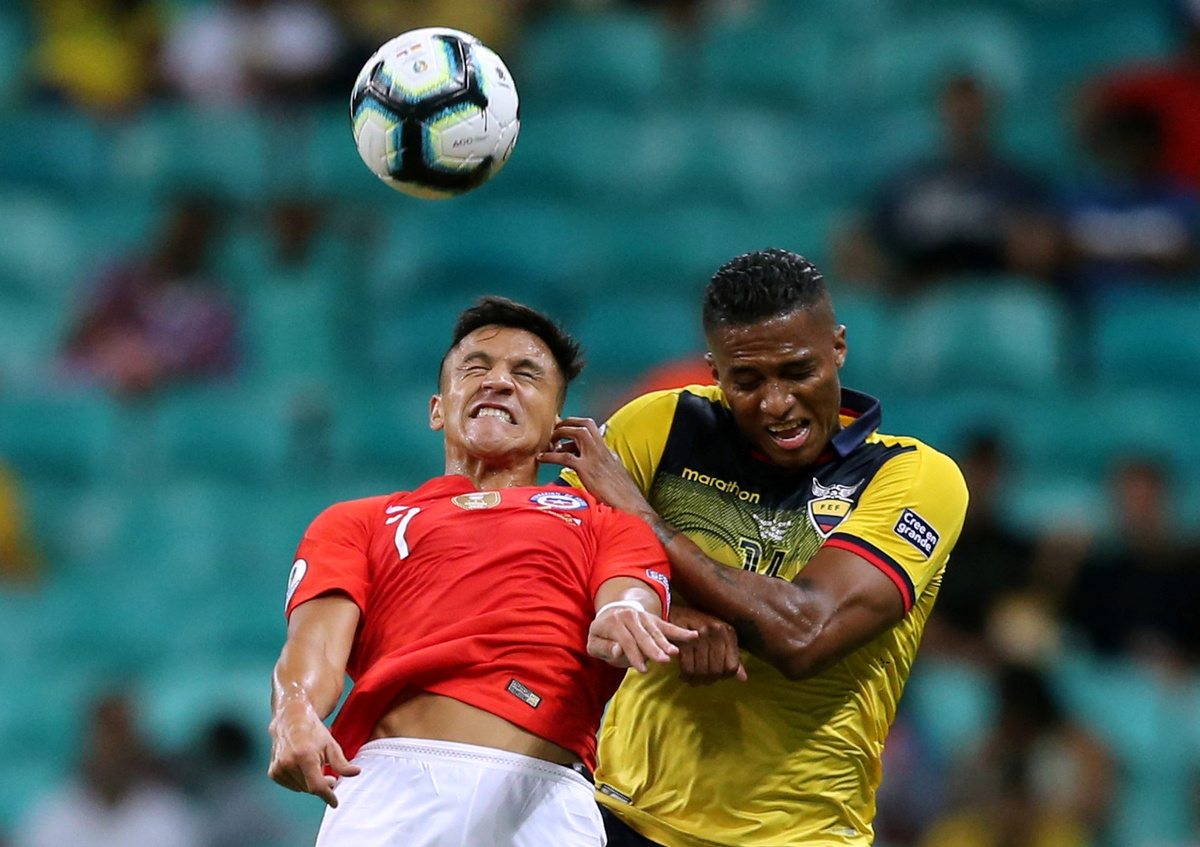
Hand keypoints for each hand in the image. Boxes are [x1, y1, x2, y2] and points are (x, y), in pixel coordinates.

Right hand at [268, 699, 360, 806]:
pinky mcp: (273, 772)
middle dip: (322, 785)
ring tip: (315, 767)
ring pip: (301, 788)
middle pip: (310, 788)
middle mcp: (289, 763)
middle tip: (330, 777)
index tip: (335, 802)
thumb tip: (355, 773)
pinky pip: (291, 786)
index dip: (327, 796)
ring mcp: (279, 768)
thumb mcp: (331, 745)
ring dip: (310, 783)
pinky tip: (302, 768)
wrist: (291, 720)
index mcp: (305, 756)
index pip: (317, 786)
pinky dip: (300, 781)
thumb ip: (342, 763)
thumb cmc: (313, 732)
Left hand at [538, 417, 652, 517]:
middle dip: (567, 423)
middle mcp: (602, 451)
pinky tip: (541, 459)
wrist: (631, 506)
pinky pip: (565, 457)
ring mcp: (595, 458)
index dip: (576, 426)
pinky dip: (550, 456)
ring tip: (548, 443)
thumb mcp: (613, 477)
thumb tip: (592, 469)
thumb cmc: (622, 497)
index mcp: (607, 452)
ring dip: (560, 434)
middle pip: (585, 424)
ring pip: (577, 433)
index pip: (592, 429)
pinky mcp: (587, 470)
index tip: (563, 430)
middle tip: (554, 432)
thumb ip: (603, 469)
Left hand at [587, 605, 698, 672]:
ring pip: (656, 632)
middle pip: (643, 636)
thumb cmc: (603, 634)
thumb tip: (618, 649)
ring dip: (666, 643)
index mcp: (613, 622)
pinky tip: (694, 636)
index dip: (634, 655)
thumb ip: (603, 648)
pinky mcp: (654, 620)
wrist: (613, 612)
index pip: (625, 640)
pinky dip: (680, 632)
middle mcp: (630, 617)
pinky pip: (668, 627)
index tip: (642, 670)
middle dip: (654, 649)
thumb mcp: (594, 642)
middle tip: (664, 661)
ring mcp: (643, 617)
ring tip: (675, 653)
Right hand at [669, 606, 746, 684]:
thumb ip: (731, 657)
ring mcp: (700, 635)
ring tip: (691, 679)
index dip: (724, 677)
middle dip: (707, 680)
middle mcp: (717, 632)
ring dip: (695, 680)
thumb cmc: (698, 626)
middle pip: (716, 670)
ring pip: (702, 670)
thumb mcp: (718, 637)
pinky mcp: (683, 639)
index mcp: (728, 632)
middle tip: (700, 681)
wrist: (673, 611)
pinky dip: (685, 675)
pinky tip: (683, 675)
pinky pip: (687, 667)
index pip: (732, 667)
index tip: (715, 678)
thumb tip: (743, 679)